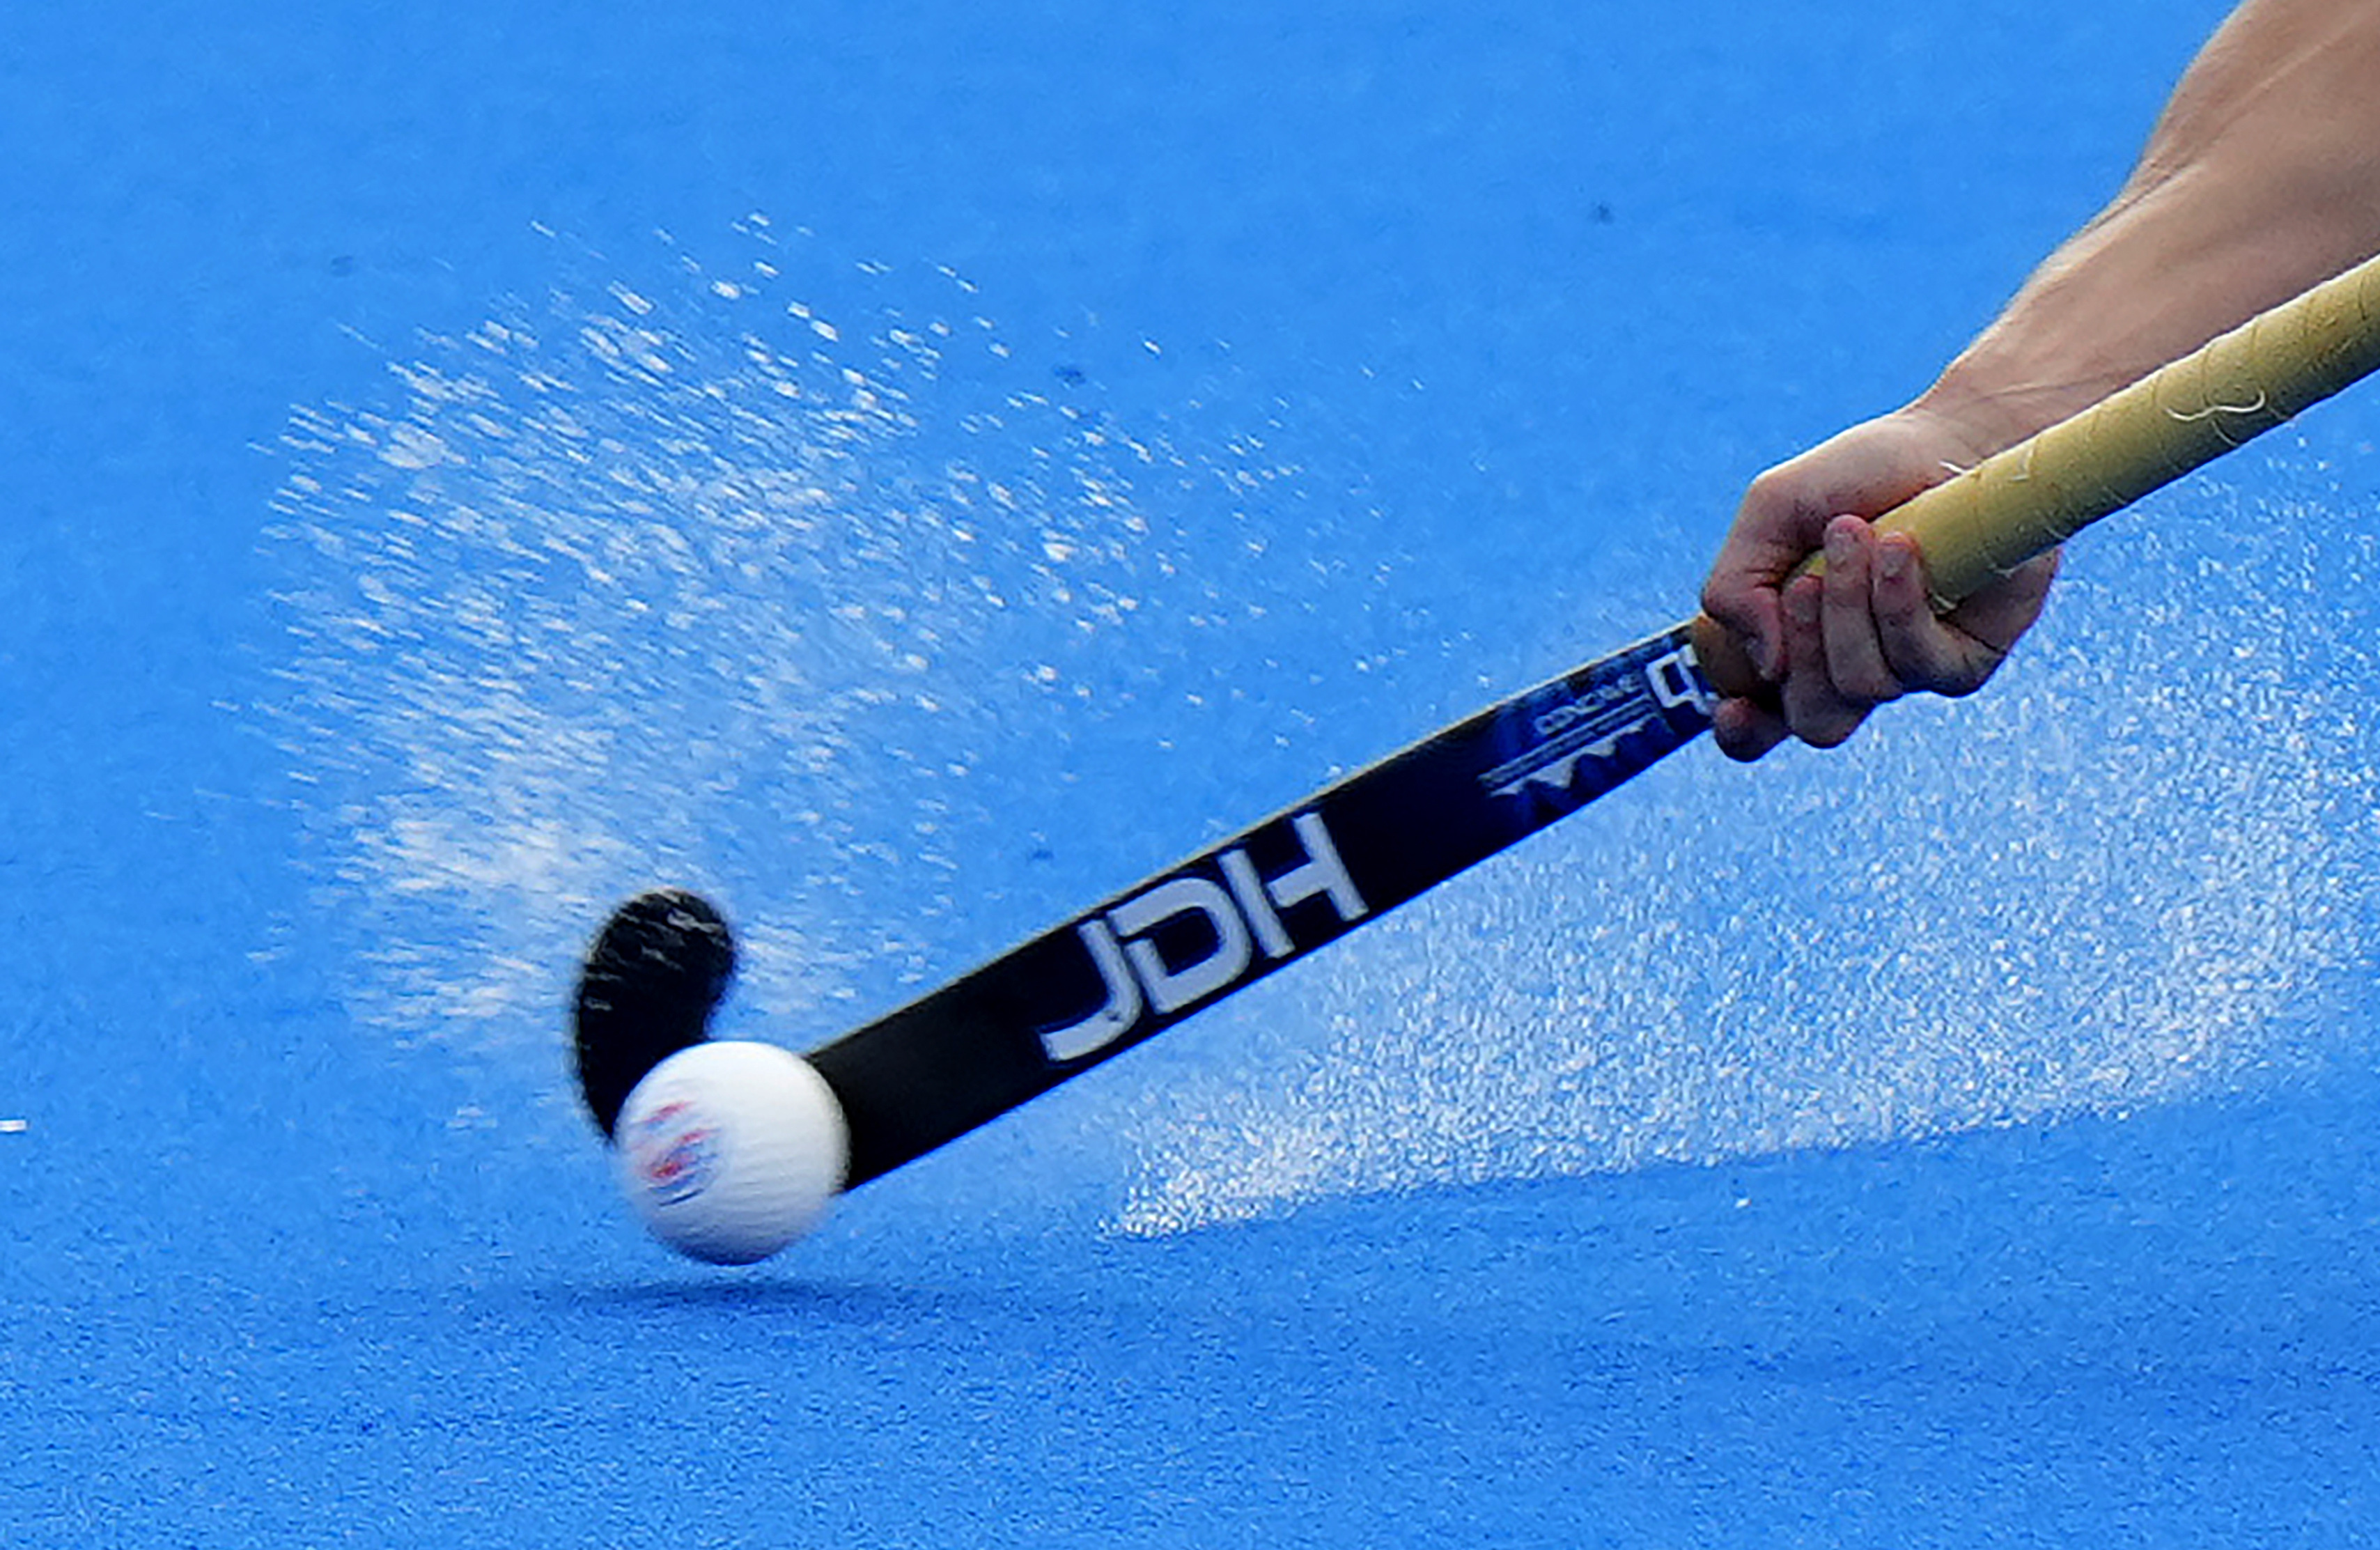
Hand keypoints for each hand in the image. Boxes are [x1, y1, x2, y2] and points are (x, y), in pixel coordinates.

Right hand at [1699, 404, 2058, 760]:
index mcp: (1801, 648)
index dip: (1744, 733)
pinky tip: (1900, 549)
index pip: (1766, 724)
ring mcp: (1912, 671)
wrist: (1953, 439)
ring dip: (1849, 605)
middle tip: (1805, 581)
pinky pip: (1919, 663)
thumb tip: (1766, 663)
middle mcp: (1856, 670)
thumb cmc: (1861, 475)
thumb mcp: (1771, 511)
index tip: (1733, 707)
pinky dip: (1897, 604)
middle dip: (1804, 649)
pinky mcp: (1965, 660)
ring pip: (1863, 686)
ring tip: (1857, 533)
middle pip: (1815, 721)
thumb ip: (1735, 585)